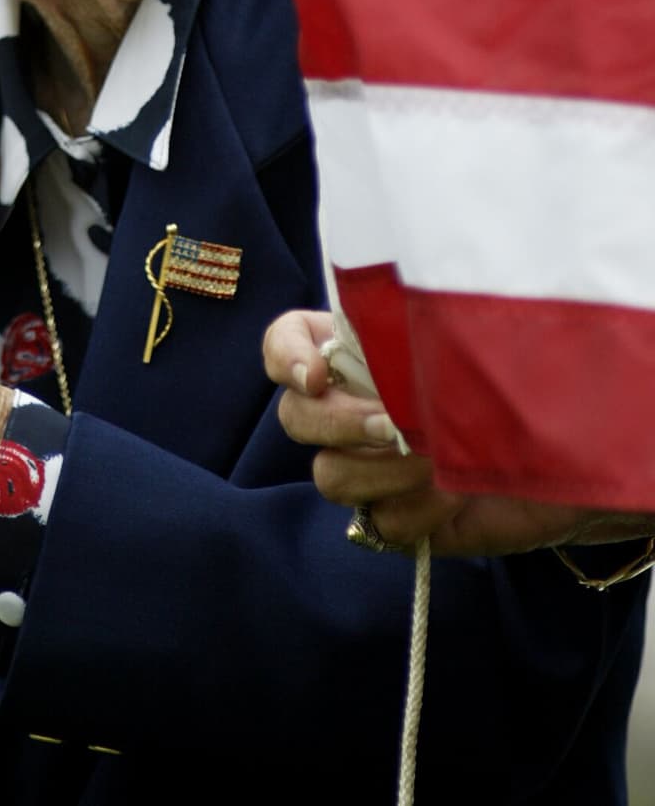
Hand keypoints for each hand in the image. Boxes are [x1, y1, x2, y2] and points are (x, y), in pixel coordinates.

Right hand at [263, 309, 652, 556]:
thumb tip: (354, 349)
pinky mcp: (401, 520)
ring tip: (434, 458)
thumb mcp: (462, 340)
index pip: (284, 344)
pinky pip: (380, 522)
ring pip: (329, 475)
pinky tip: (454, 492)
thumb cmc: (520, 380)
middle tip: (389, 421)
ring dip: (382, 470)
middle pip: (294, 417)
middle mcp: (353, 409)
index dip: (286, 357)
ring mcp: (373, 469)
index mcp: (355, 352)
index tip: (317, 373)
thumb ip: (404, 337)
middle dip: (338, 422)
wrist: (575, 450)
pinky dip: (417, 508)